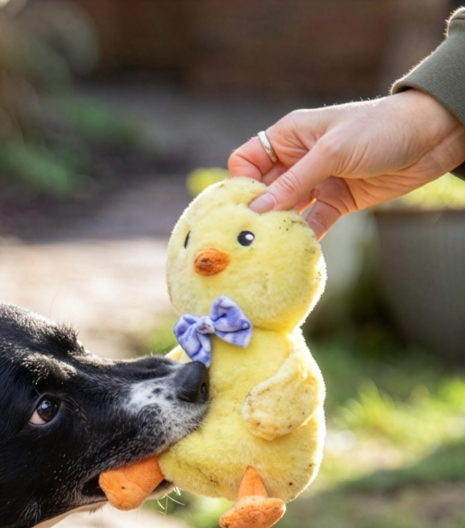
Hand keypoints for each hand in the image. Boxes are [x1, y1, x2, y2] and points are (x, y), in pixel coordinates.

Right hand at [228, 90, 464, 238]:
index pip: (246, 161)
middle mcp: (297, 159)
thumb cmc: (380, 128)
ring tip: (270, 247)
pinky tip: (298, 250)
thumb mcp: (332, 152)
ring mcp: (317, 182)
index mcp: (289, 137)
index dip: (241, 184)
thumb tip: (257, 210)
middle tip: (250, 237)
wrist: (434, 136)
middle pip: (263, 190)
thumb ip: (294, 182)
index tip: (242, 208)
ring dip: (279, 227)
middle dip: (257, 212)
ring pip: (285, 210)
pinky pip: (312, 223)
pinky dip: (305, 236)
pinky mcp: (336, 201)